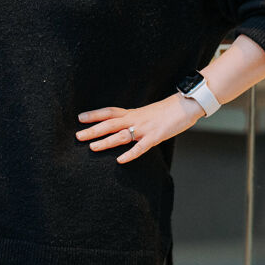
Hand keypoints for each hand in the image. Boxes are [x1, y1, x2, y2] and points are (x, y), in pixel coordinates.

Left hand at [76, 94, 204, 163]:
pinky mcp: (156, 136)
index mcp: (133, 113)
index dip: (95, 115)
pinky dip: (130, 154)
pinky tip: (120, 160)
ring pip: (122, 135)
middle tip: (78, 136)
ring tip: (93, 147)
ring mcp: (145, 128)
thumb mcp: (147, 113)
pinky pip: (141, 147)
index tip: (80, 118)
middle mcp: (136, 119)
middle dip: (93, 130)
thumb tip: (125, 126)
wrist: (186, 104)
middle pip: (110, 124)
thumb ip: (135, 120)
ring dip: (106, 141)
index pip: (110, 112)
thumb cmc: (168, 110)